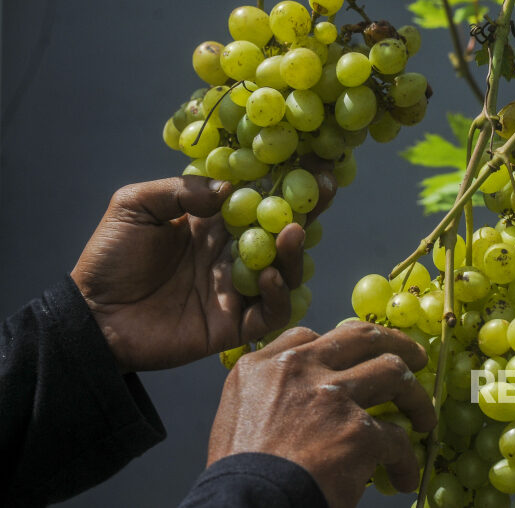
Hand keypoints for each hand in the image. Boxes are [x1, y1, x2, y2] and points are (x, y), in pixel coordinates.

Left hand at [71, 174, 333, 372]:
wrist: (93, 317)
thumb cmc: (110, 258)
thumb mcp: (135, 206)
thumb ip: (181, 191)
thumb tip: (231, 189)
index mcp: (213, 223)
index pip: (258, 198)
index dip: (284, 180)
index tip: (309, 158)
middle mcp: (233, 253)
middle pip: (282, 231)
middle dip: (307, 209)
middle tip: (324, 188)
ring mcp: (238, 290)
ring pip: (285, 271)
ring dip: (294, 252)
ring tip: (292, 232)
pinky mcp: (235, 325)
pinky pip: (271, 311)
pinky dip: (278, 294)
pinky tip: (268, 276)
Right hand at [207, 322, 436, 507]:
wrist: (248, 503)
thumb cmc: (240, 472)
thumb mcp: (236, 413)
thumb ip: (269, 391)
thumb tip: (299, 399)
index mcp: (267, 364)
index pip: (311, 336)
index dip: (342, 346)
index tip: (357, 360)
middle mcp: (301, 368)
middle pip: (363, 337)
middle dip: (397, 344)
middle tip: (415, 359)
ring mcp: (333, 395)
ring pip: (394, 373)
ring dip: (416, 397)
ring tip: (425, 418)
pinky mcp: (358, 431)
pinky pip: (397, 439)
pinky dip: (405, 461)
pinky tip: (403, 478)